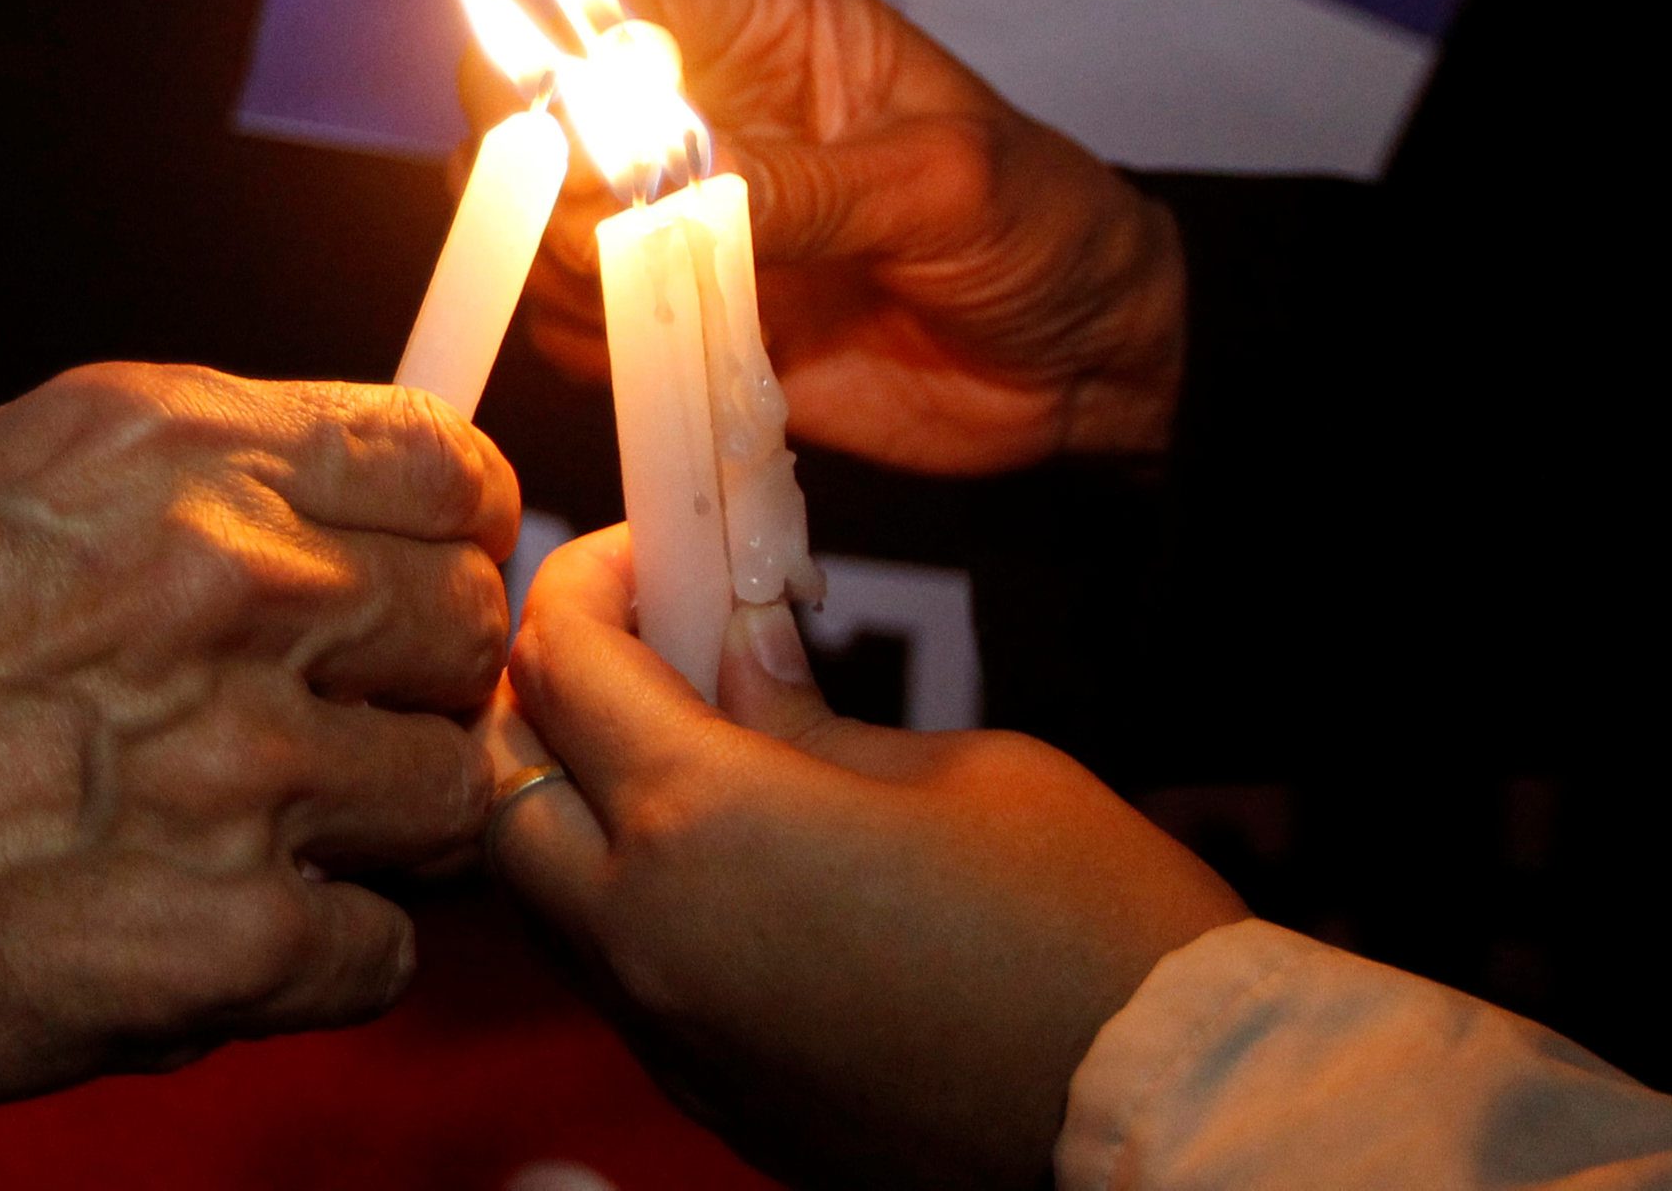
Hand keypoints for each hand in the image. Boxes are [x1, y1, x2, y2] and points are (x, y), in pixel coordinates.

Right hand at [0, 363, 517, 1109]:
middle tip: (345, 718)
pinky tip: (236, 928)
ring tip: (280, 831)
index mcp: (183, 454)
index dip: (457, 531)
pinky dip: (328, 955)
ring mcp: (246, 766)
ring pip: (452, 793)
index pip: (443, 469)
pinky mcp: (232, 935)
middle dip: (423, 679)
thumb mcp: (20, 467)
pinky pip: (383, 951)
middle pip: (469, 629)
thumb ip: (199, 471)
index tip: (433, 571)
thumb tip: (339, 496)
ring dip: (386, 823)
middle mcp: (235, 588)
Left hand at [488, 529, 1240, 1189]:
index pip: (561, 662)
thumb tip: (728, 656)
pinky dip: (618, 899)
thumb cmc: (1090, 926)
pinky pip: (610, 976)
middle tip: (633, 643)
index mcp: (701, 822)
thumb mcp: (951, 766)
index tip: (643, 551)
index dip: (586, 581)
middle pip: (502, 783)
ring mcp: (669, 1031)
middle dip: (545, 693)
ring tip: (672, 747)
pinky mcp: (708, 1097)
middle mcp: (647, 935)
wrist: (1168, 1119)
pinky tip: (713, 860)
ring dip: (568, 804)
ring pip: (539, 892)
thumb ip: (800, 708)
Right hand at [507, 0, 1185, 474]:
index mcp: (751, 20)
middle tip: (613, 241)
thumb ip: (802, 184)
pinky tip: (671, 352)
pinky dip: (591, 345)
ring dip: (564, 273)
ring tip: (668, 305)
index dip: (560, 72)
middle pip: (521, 113)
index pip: (593, 11)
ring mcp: (668, 214)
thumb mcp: (942, 186)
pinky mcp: (668, 310)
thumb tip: (666, 184)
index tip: (596, 152)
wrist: (1089, 368)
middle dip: (540, 182)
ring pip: (524, 225)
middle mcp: (689, 106)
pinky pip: (567, 325)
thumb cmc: (1046, 231)